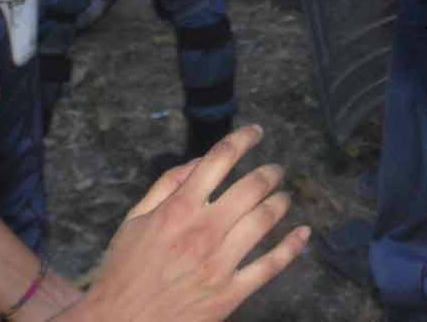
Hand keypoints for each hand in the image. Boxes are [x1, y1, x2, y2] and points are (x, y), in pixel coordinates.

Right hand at [68, 125, 307, 321]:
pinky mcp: (230, 294)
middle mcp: (203, 231)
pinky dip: (291, 247)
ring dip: (280, 203)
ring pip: (264, 220)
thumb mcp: (134, 220)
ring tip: (284, 197)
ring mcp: (219, 263)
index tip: (256, 132)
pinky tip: (303, 233)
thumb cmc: (123, 270)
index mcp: (178, 209)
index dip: (243, 139)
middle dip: (270, 172)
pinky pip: (270, 266)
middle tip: (276, 170)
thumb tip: (197, 163)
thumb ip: (166, 186)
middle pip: (251, 187)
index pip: (220, 159)